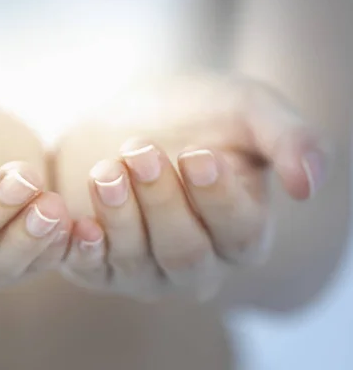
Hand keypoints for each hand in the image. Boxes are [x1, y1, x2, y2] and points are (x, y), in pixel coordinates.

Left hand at [55, 74, 329, 300]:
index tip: (198, 154)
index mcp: (241, 232)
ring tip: (106, 168)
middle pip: (185, 252)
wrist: (132, 116)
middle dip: (161, 201)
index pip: (239, 233)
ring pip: (136, 260)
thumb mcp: (249, 109)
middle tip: (140, 149)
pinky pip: (88, 269)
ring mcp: (145, 269)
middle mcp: (196, 264)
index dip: (219, 198)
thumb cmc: (198, 115)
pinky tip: (70, 220)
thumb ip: (289, 138)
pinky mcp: (99, 264)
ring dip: (119, 215)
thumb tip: (309, 184)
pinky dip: (78, 250)